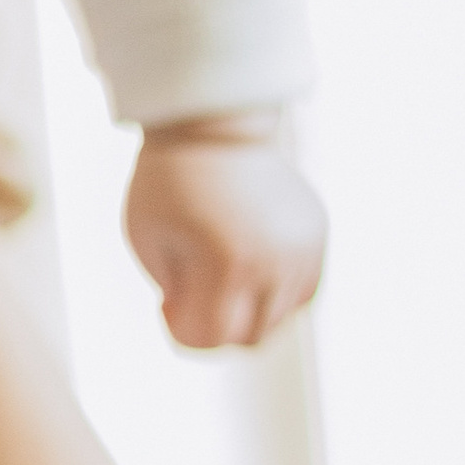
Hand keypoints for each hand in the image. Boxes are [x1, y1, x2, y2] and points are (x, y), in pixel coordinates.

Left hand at [124, 119, 326, 348]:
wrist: (213, 123)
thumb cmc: (168, 184)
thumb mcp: (146, 243)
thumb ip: (177, 297)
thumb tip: (212, 331)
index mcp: (228, 264)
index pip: (210, 340)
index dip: (180, 329)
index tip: (167, 298)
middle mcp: (276, 262)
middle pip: (249, 340)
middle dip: (214, 326)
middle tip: (192, 288)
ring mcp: (303, 250)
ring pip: (279, 321)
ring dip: (245, 311)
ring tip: (220, 271)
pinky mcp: (317, 237)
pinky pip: (301, 294)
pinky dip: (273, 293)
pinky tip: (248, 265)